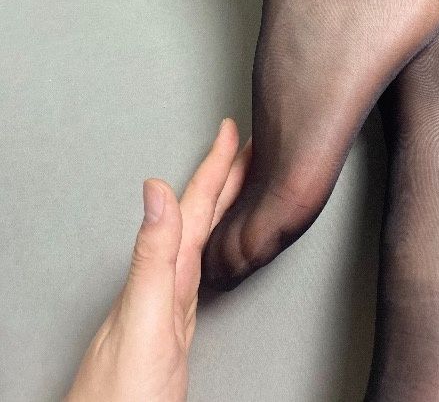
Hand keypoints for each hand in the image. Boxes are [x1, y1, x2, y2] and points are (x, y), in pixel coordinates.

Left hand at [67, 119, 250, 401]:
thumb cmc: (123, 391)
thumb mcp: (144, 315)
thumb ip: (152, 254)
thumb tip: (155, 188)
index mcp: (161, 271)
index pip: (192, 205)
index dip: (214, 166)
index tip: (231, 131)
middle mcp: (163, 280)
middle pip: (198, 214)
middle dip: (222, 174)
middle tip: (246, 144)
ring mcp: (168, 302)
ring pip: (199, 235)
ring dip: (219, 202)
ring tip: (236, 178)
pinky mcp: (175, 326)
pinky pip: (199, 265)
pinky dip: (212, 242)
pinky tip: (213, 242)